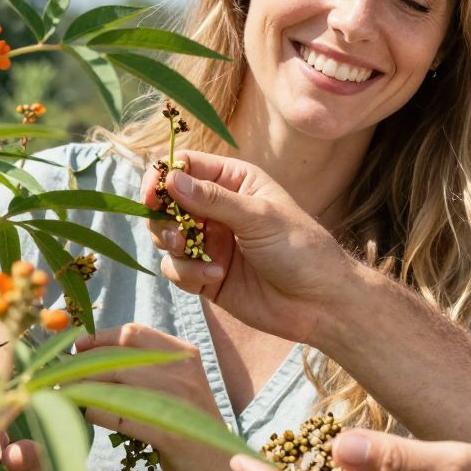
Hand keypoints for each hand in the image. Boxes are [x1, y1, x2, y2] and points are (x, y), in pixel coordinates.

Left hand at [72, 323, 226, 470]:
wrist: (217, 463)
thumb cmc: (185, 421)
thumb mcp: (175, 383)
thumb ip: (144, 366)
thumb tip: (90, 352)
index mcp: (183, 354)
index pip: (132, 333)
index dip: (99, 337)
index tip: (77, 347)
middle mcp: (182, 372)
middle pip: (117, 359)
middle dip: (82, 367)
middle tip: (60, 378)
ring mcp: (177, 401)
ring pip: (113, 385)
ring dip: (83, 390)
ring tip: (64, 396)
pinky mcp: (168, 432)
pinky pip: (118, 415)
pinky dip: (96, 413)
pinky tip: (87, 415)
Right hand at [142, 152, 347, 343]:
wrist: (318, 302)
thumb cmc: (300, 248)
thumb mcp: (259, 217)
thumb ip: (213, 199)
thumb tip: (172, 179)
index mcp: (234, 182)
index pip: (186, 167)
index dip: (163, 177)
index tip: (152, 195)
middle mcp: (217, 209)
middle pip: (167, 203)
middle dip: (162, 218)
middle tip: (175, 234)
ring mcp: (210, 243)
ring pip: (166, 237)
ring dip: (173, 245)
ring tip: (192, 251)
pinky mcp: (206, 275)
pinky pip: (176, 270)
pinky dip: (187, 273)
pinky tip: (215, 276)